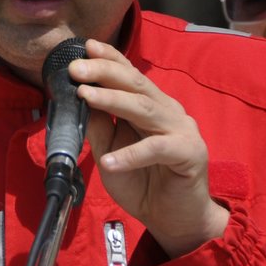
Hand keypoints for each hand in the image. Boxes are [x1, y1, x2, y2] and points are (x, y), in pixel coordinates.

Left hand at [72, 39, 228, 257]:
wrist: (173, 219)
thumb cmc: (141, 182)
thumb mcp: (110, 152)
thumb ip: (98, 127)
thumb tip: (78, 99)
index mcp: (150, 106)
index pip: (129, 75)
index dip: (109, 59)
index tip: (84, 46)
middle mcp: (167, 112)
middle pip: (136, 85)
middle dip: (104, 72)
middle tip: (76, 67)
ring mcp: (181, 130)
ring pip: (144, 109)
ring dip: (113, 100)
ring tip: (85, 95)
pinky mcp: (189, 154)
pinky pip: (156, 150)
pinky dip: (130, 154)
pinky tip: (108, 160)